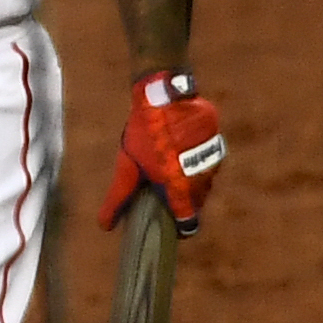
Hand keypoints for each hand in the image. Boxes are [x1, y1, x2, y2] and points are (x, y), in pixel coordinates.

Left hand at [99, 72, 225, 235]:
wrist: (165, 95)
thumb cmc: (143, 133)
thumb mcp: (127, 166)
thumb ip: (118, 196)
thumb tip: (105, 225)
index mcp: (179, 187)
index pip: (189, 221)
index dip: (183, 226)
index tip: (177, 227)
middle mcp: (201, 176)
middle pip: (198, 200)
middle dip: (186, 200)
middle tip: (168, 192)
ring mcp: (212, 157)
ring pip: (206, 179)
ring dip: (194, 179)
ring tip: (175, 169)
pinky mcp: (217, 140)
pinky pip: (211, 158)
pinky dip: (199, 159)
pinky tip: (184, 150)